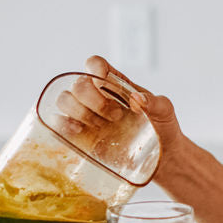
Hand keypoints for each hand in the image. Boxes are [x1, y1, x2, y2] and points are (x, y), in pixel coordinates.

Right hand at [54, 56, 184, 174]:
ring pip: (64, 99)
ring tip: (102, 126)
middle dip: (94, 99)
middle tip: (115, 116)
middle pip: (78, 83)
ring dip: (80, 111)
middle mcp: (96, 96)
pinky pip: (57, 122)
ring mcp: (85, 114)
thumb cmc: (161, 128)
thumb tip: (137, 100)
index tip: (103, 79)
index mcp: (115, 83)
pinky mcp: (78, 135)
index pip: (95, 65)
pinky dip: (63, 123)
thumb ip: (155, 102)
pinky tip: (79, 130)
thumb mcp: (165, 111)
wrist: (161, 157)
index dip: (94, 67)